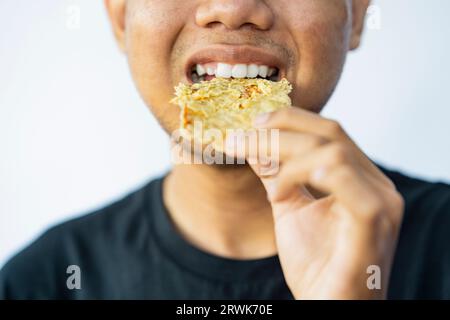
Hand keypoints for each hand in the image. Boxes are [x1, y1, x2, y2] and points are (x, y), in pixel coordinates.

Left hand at [225, 107, 403, 298]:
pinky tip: (279, 188)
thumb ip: (277, 175)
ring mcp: (380, 200)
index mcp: (361, 179)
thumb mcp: (289, 209)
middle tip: (242, 136)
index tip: (253, 124)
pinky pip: (342, 177)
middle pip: (330, 134)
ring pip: (332, 150)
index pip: (329, 133)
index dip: (290, 121)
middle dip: (280, 130)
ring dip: (285, 153)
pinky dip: (305, 172)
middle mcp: (377, 184)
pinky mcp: (374, 219)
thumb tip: (254, 144)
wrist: (328, 306)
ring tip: (264, 178)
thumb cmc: (315, 265)